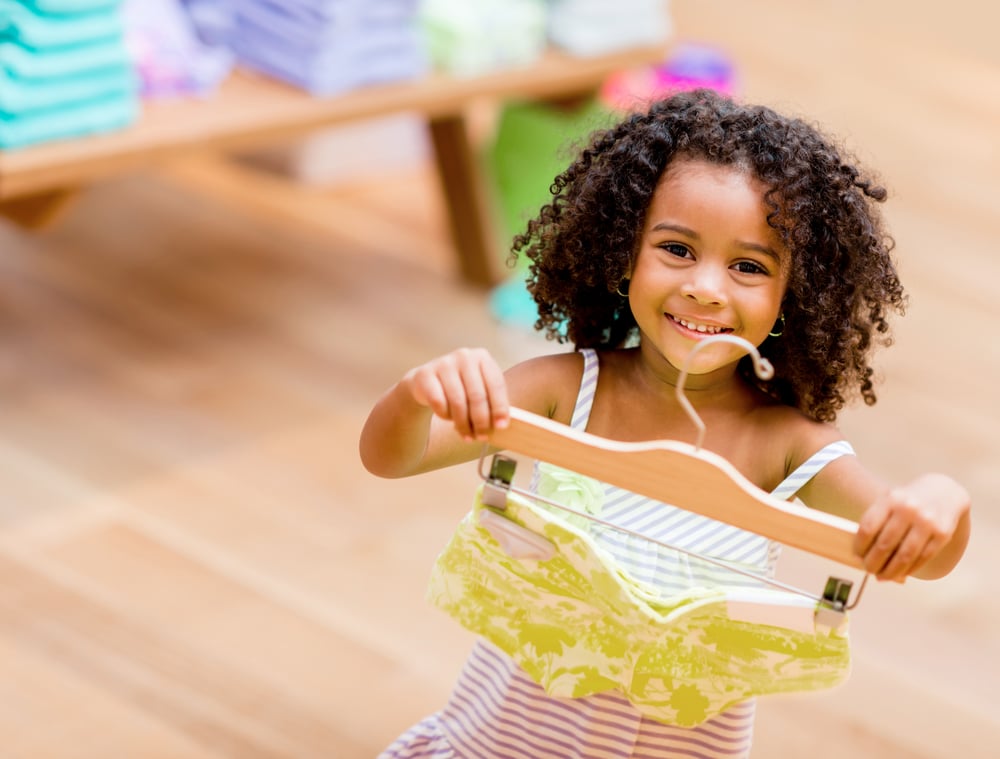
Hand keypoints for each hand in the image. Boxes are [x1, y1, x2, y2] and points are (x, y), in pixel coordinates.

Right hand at [401, 348, 508, 440]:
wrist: (427, 382)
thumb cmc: (461, 388)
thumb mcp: (479, 389)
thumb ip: (492, 403)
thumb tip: (502, 425)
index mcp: (483, 357)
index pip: (496, 385)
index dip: (500, 408)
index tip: (501, 426)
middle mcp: (464, 356)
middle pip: (477, 396)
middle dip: (481, 422)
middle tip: (482, 436)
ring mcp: (444, 363)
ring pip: (458, 402)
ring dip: (464, 424)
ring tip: (467, 435)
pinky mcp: (425, 374)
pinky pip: (439, 403)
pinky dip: (445, 416)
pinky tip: (448, 418)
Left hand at [855, 473, 970, 581]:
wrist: (943, 491)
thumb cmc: (907, 502)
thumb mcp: (890, 502)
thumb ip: (877, 523)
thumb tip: (862, 556)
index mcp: (890, 499)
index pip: (869, 528)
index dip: (860, 546)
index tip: (856, 556)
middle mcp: (909, 509)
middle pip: (885, 544)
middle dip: (873, 562)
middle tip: (868, 570)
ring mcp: (927, 522)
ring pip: (905, 555)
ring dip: (891, 571)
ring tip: (881, 577)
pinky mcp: (943, 534)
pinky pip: (922, 558)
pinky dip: (909, 569)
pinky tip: (901, 573)